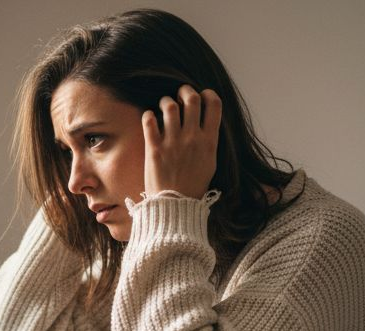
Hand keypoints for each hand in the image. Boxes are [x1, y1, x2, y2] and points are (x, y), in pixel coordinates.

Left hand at [141, 84, 220, 199]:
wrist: (176, 206)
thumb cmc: (193, 186)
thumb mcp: (210, 163)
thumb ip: (209, 141)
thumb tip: (206, 124)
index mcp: (209, 141)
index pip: (214, 105)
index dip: (208, 94)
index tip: (202, 95)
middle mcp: (192, 138)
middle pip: (192, 99)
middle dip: (185, 91)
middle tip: (180, 95)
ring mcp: (173, 142)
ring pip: (169, 106)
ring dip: (166, 101)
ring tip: (164, 107)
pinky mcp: (154, 149)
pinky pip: (149, 120)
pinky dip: (149, 115)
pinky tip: (150, 119)